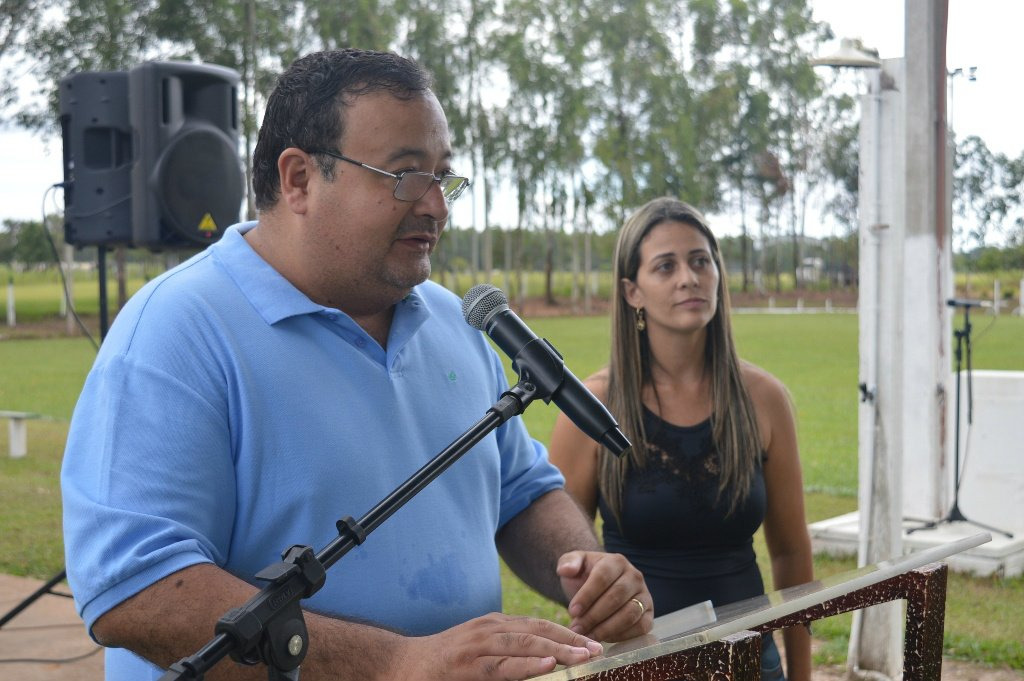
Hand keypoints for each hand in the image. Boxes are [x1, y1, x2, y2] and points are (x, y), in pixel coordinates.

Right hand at [392, 612, 603, 680]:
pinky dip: (526, 664)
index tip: (592, 643)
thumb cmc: (442, 664)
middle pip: (537, 630)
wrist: (400, 665)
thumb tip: (541, 661)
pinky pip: (501, 665)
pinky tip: (547, 664)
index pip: (538, 625)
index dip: (566, 633)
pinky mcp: (466, 666)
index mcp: (494, 625)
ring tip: (581, 656)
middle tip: (597, 649)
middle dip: (570, 640)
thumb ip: (506, 653)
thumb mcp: (478, 652)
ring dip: (556, 649)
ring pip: (524, 643)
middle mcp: (488, 629)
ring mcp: (477, 646)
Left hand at [556, 551, 652, 641]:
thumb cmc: (584, 577)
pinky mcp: (649, 615)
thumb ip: (568, 562)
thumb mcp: (574, 565)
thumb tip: (566, 569)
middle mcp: (635, 576)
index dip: (587, 595)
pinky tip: (604, 638)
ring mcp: (644, 596)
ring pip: (630, 613)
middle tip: (577, 628)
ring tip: (588, 636)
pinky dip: (622, 636)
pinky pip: (640, 628)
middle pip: (616, 597)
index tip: (573, 611)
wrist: (598, 590)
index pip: (603, 577)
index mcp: (616, 561)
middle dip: (594, 615)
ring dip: (607, 628)